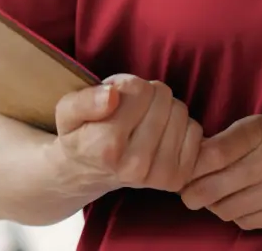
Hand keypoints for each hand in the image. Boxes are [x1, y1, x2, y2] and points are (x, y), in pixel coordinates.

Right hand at [51, 74, 204, 194]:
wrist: (88, 172)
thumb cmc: (80, 134)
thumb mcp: (66, 110)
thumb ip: (85, 100)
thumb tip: (112, 95)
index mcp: (105, 146)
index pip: (138, 89)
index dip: (127, 83)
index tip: (116, 95)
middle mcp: (134, 165)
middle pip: (162, 98)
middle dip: (148, 93)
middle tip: (131, 107)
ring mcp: (158, 175)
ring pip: (180, 112)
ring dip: (165, 108)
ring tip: (144, 119)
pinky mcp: (178, 178)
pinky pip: (195, 131)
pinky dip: (181, 125)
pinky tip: (161, 133)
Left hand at [179, 114, 261, 230]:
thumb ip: (234, 139)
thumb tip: (195, 157)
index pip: (211, 154)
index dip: (190, 166)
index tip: (182, 169)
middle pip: (213, 188)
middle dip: (193, 193)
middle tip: (188, 192)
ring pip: (227, 209)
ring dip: (216, 205)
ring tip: (218, 196)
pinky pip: (248, 222)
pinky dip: (238, 215)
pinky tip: (243, 203)